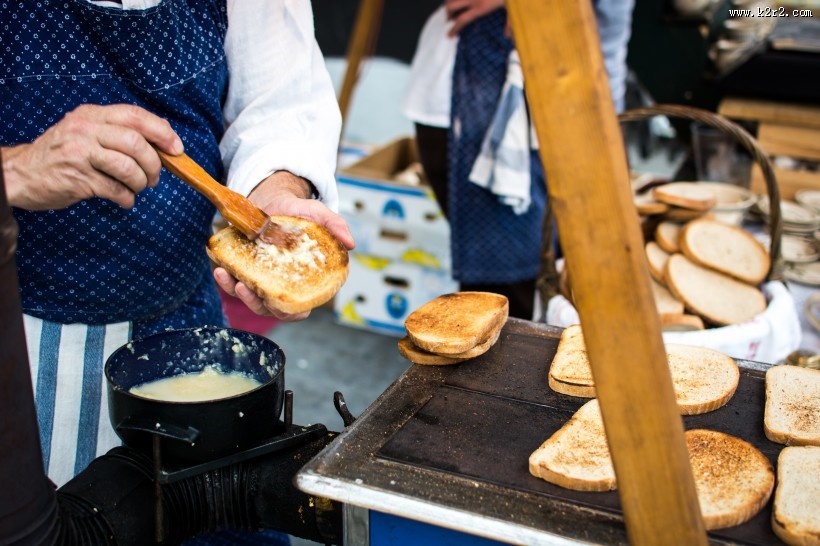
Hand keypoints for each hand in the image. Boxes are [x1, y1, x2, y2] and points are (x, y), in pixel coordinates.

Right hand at [2, 103, 182, 209]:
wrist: (23, 173)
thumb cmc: (63, 154)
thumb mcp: (87, 131)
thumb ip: (118, 130)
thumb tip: (163, 133)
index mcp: (92, 114)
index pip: (135, 116)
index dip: (162, 132)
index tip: (177, 149)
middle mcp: (85, 129)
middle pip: (136, 142)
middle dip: (154, 163)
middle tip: (154, 178)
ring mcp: (79, 153)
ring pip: (127, 167)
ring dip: (140, 182)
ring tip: (137, 188)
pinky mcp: (77, 178)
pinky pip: (115, 189)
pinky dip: (127, 198)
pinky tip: (124, 200)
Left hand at [214, 171, 354, 321]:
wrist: (273, 201)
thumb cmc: (299, 213)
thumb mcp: (318, 215)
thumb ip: (335, 225)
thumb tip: (351, 244)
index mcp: (301, 282)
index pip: (298, 308)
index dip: (289, 312)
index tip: (278, 302)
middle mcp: (279, 285)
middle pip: (268, 308)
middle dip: (254, 303)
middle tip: (245, 289)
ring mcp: (258, 281)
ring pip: (246, 298)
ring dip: (234, 291)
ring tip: (226, 275)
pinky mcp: (240, 271)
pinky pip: (230, 282)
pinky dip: (224, 278)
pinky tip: (220, 266)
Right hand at [445, 0, 505, 36]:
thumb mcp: (512, 11)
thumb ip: (509, 24)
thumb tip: (508, 36)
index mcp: (481, 8)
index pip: (462, 20)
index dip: (453, 29)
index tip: (449, 35)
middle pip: (451, 7)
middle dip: (448, 14)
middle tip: (450, 19)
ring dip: (450, 3)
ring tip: (454, 8)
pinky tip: (457, 1)